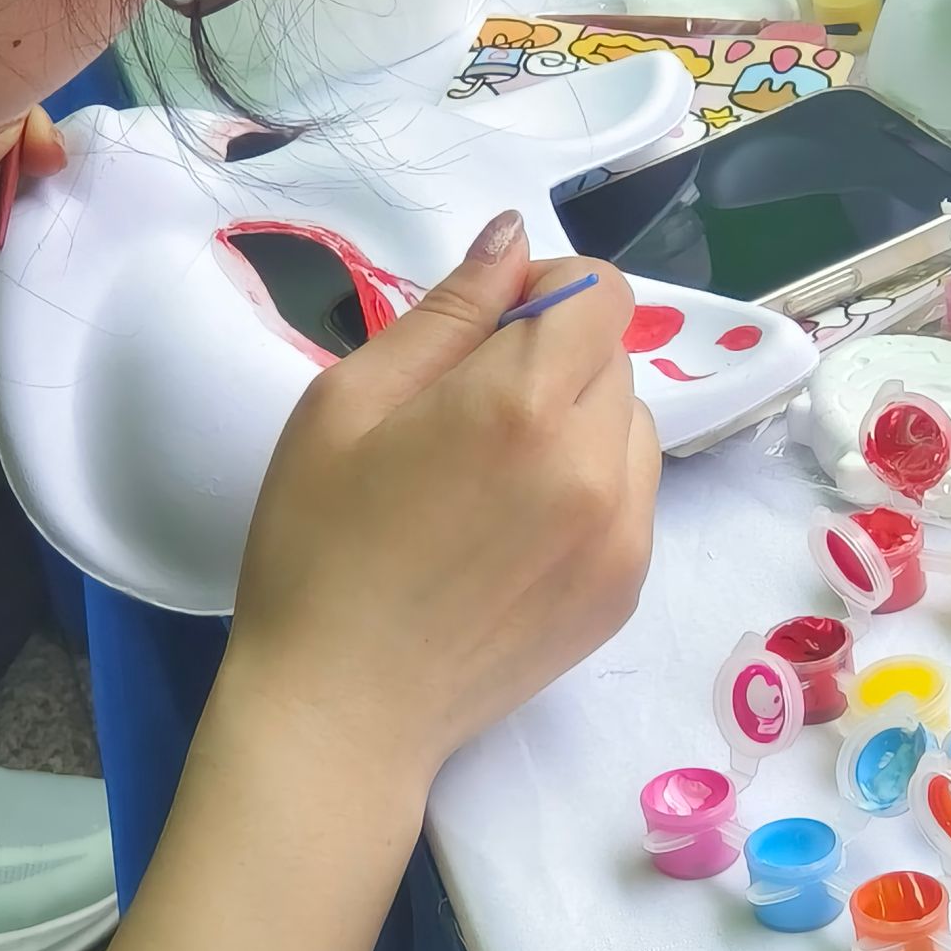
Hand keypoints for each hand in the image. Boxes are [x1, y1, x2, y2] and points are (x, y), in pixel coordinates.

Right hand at [227, 213, 659, 780]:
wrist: (341, 710)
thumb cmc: (318, 547)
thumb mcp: (349, 403)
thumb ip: (447, 312)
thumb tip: (512, 240)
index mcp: (524, 402)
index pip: (600, 290)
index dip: (544, 292)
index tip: (484, 335)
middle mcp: (597, 462)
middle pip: (614, 355)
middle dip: (554, 359)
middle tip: (467, 416)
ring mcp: (625, 533)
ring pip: (631, 426)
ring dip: (580, 424)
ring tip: (494, 478)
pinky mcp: (627, 589)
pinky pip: (632, 496)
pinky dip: (590, 490)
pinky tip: (513, 532)